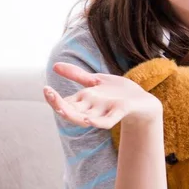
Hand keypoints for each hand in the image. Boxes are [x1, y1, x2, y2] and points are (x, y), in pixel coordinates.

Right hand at [44, 62, 161, 128]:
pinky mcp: (119, 112)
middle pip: (70, 111)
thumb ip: (77, 75)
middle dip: (58, 105)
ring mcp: (104, 111)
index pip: (64, 103)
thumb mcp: (96, 81)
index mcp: (85, 101)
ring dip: (73, 115)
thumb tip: (55, 66)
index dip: (54, 98)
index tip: (46, 89)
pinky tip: (89, 121)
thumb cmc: (119, 92)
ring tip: (61, 108)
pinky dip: (98, 122)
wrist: (143, 101)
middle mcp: (91, 108)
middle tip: (48, 93)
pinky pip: (107, 122)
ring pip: (84, 118)